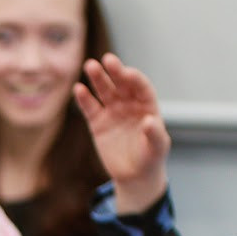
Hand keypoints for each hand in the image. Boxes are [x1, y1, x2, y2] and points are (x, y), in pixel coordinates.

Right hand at [74, 55, 170, 215]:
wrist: (134, 175)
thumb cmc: (150, 158)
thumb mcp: (157, 148)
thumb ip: (155, 134)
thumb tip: (149, 121)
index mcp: (147, 106)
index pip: (141, 87)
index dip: (134, 79)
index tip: (127, 74)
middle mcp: (129, 104)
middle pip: (121, 83)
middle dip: (115, 71)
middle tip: (108, 60)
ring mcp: (112, 111)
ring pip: (104, 90)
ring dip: (97, 78)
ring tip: (90, 66)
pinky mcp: (98, 123)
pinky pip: (90, 107)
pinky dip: (84, 98)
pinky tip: (78, 89)